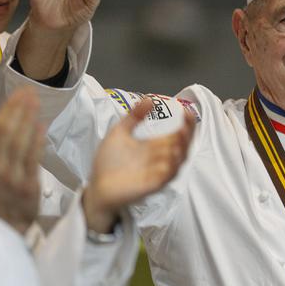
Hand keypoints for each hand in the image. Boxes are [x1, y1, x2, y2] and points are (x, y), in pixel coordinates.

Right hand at [0, 87, 44, 234]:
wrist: (6, 222)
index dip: (9, 108)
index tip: (20, 91)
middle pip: (9, 132)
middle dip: (20, 109)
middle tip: (32, 91)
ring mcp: (12, 177)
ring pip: (21, 143)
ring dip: (29, 120)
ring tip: (37, 102)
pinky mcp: (28, 186)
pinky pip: (32, 160)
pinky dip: (37, 142)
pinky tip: (42, 127)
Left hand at [82, 98, 194, 232]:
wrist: (96, 185)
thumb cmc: (109, 162)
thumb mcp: (120, 132)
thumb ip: (134, 116)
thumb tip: (149, 99)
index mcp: (154, 146)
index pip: (177, 134)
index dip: (186, 124)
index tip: (187, 111)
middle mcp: (159, 159)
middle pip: (182, 146)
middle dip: (187, 135)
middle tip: (186, 123)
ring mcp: (157, 172)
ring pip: (178, 162)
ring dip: (182, 149)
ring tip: (181, 135)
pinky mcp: (151, 186)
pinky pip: (166, 177)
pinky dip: (172, 167)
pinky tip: (172, 157)